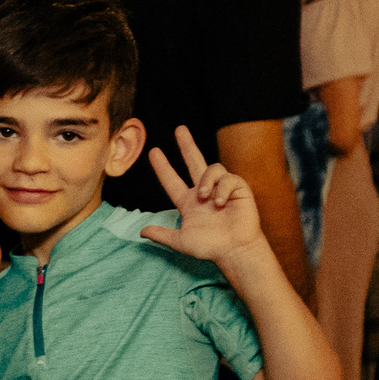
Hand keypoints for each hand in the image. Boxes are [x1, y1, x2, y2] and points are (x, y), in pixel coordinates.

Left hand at [139, 126, 266, 267]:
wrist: (234, 250)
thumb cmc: (210, 247)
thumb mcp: (180, 241)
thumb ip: (162, 235)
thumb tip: (140, 232)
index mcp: (188, 202)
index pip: (171, 181)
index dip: (162, 167)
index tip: (153, 152)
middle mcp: (203, 192)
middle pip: (193, 162)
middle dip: (187, 145)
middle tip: (179, 129)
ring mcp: (221, 188)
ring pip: (212, 168)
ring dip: (206, 181)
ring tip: (205, 198)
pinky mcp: (238, 188)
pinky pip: (229, 178)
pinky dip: (222, 189)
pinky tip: (221, 203)